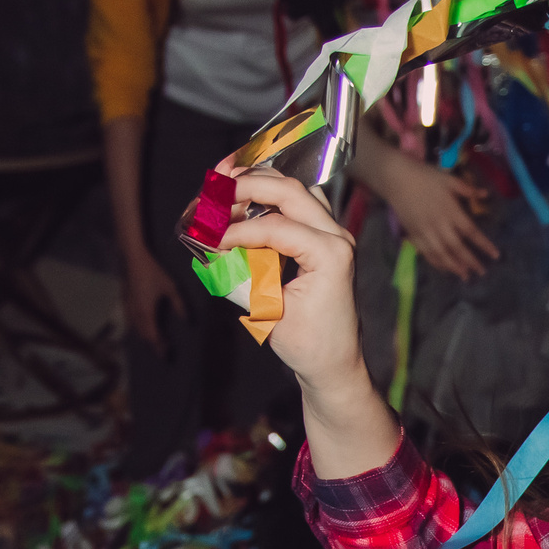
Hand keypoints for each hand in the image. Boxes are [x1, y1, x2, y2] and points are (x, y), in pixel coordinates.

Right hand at [121, 246, 184, 351]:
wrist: (133, 259)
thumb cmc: (153, 272)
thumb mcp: (171, 288)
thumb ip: (179, 305)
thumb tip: (188, 321)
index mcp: (146, 313)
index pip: (153, 337)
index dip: (160, 348)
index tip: (167, 356)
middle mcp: (135, 314)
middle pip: (144, 336)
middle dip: (154, 345)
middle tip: (164, 351)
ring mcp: (128, 308)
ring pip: (135, 330)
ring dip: (145, 337)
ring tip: (155, 342)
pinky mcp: (125, 302)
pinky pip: (130, 322)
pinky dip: (137, 329)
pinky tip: (141, 328)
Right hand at [216, 167, 365, 392]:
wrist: (335, 363)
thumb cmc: (309, 345)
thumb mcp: (268, 313)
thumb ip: (240, 278)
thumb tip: (212, 250)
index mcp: (331, 254)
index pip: (275, 226)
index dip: (238, 230)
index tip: (211, 238)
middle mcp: (338, 237)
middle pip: (290, 191)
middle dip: (248, 185)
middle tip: (214, 191)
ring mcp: (335, 234)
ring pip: (297, 191)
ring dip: (261, 185)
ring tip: (227, 188)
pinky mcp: (327, 239)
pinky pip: (301, 206)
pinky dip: (273, 199)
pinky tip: (247, 202)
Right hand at [378, 154, 498, 280]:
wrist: (396, 178)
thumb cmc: (424, 176)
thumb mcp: (448, 179)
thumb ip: (467, 189)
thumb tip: (485, 194)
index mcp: (450, 210)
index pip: (471, 231)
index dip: (484, 244)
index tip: (495, 255)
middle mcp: (439, 224)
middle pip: (457, 247)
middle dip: (470, 261)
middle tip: (481, 272)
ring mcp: (425, 231)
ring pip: (441, 253)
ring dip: (454, 266)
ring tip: (464, 276)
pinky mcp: (413, 234)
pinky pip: (426, 253)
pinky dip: (436, 262)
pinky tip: (444, 269)